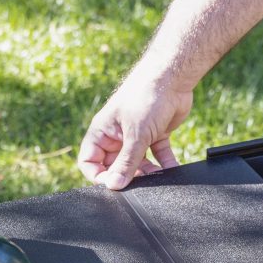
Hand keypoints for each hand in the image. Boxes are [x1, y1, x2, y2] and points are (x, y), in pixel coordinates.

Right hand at [78, 74, 192, 189]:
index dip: (98, 176)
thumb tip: (114, 186)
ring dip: (148, 174)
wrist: (173, 76)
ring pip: (138, 164)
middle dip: (127, 177)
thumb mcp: (135, 134)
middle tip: (140, 184)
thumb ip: (126, 163)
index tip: (113, 186)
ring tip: (158, 178)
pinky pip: (159, 157)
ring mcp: (137, 137)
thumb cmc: (146, 96)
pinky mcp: (156, 136)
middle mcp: (117, 136)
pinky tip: (173, 172)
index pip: (90, 161)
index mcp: (102, 132)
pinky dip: (166, 165)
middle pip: (116, 166)